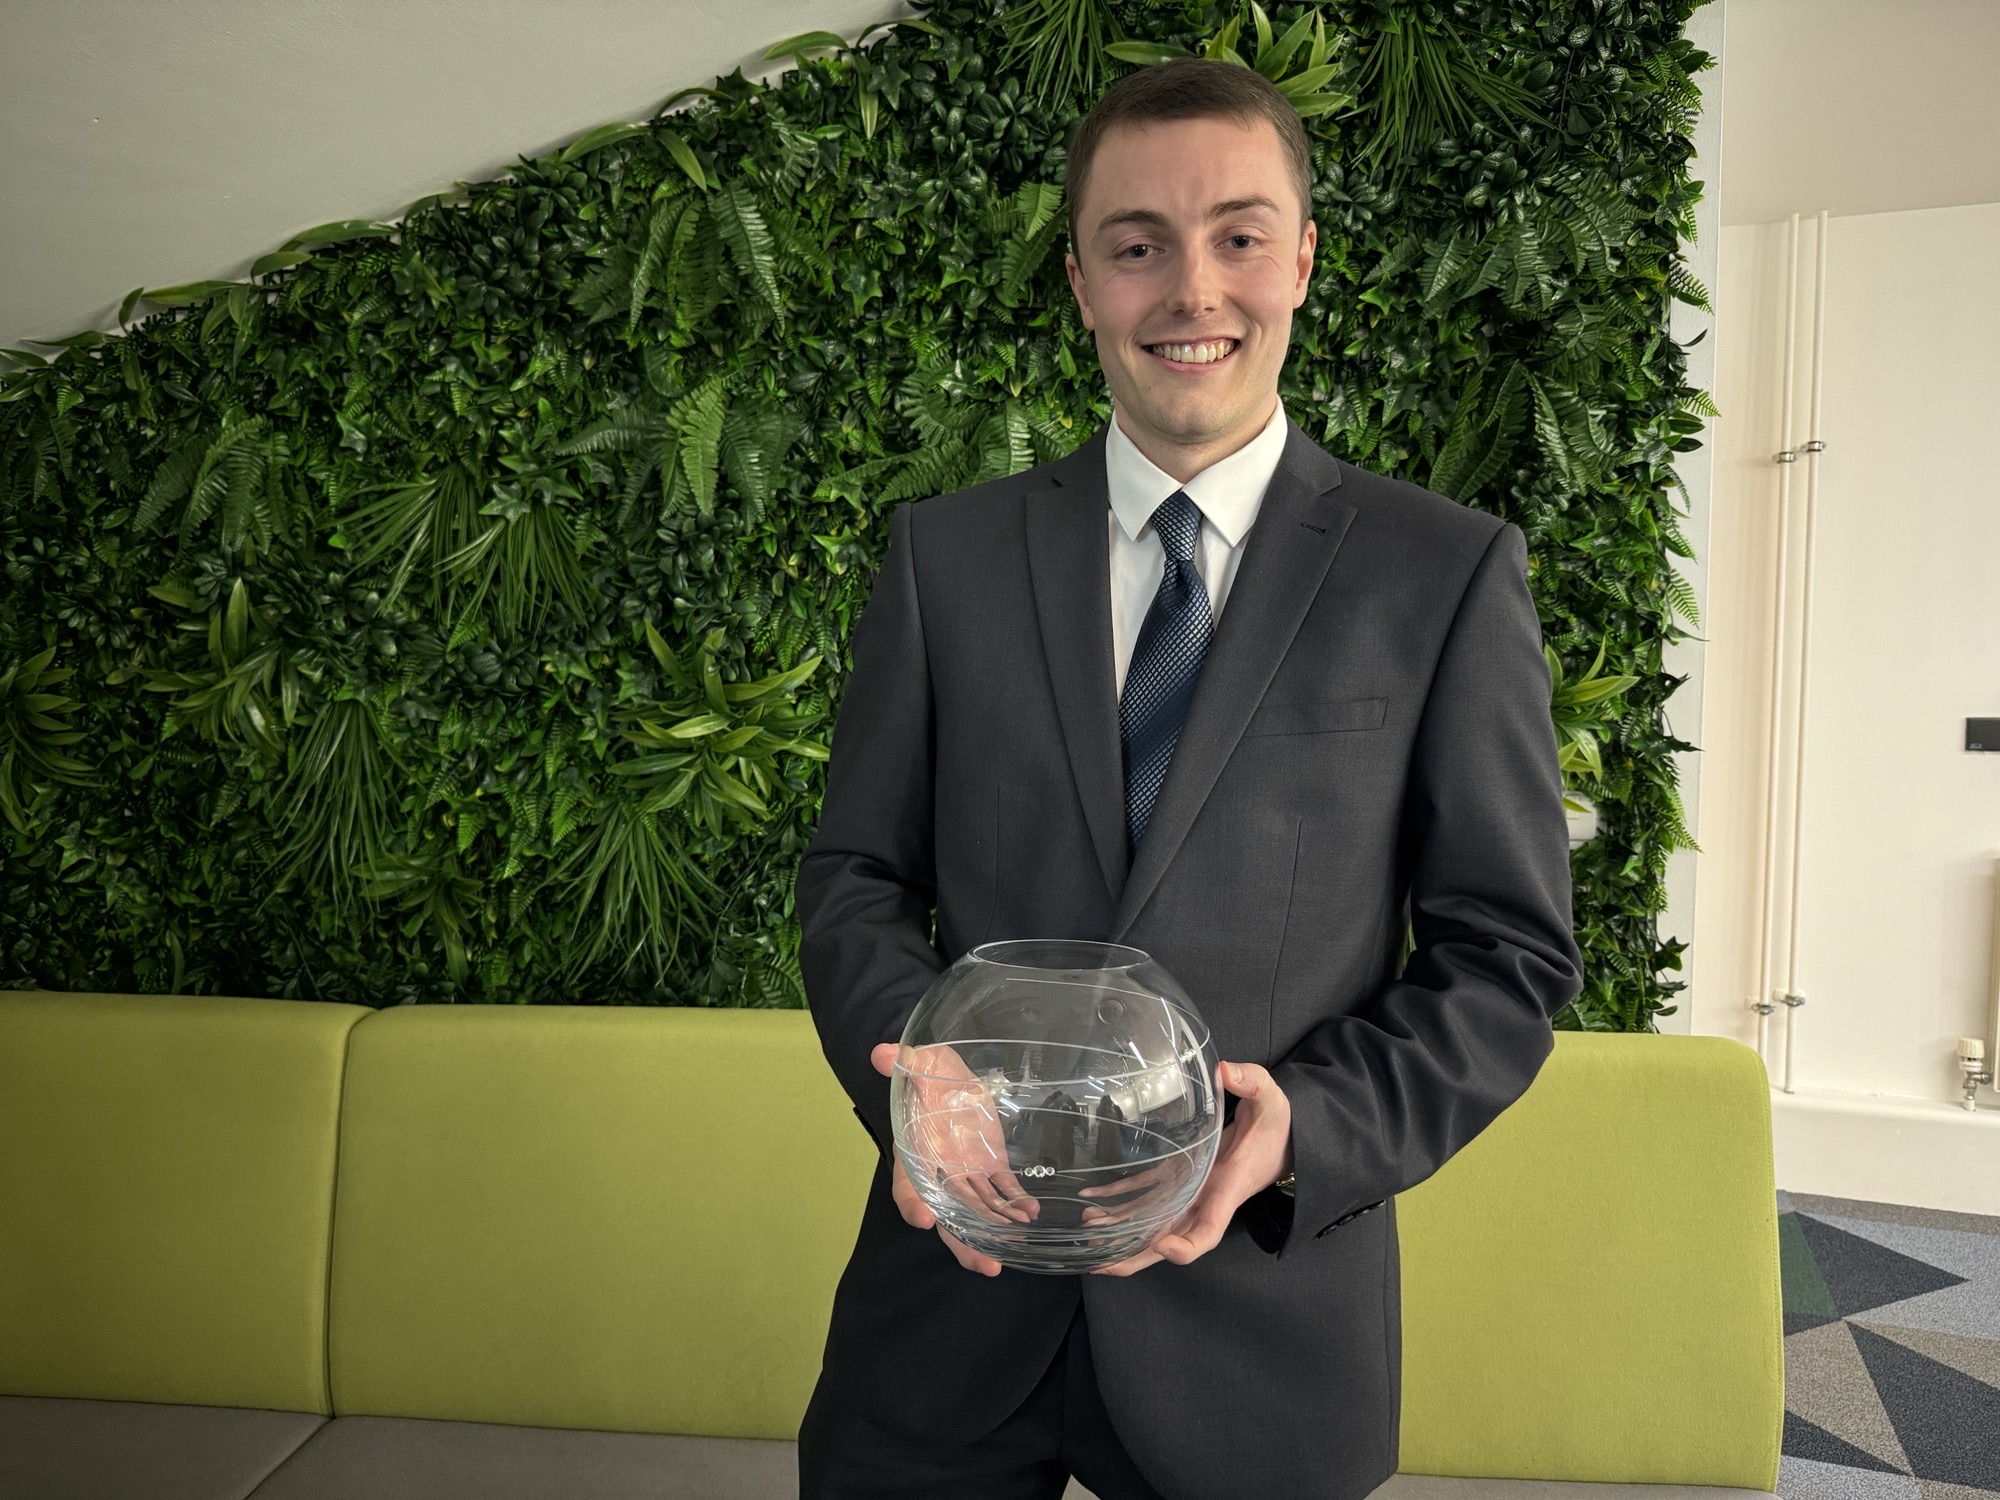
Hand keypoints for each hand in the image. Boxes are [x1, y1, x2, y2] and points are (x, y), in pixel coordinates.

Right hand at [870, 1041, 1032, 1276]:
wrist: (947, 1074)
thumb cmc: (925, 1072)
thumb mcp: (915, 1064)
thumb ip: (901, 1064)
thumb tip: (882, 1054)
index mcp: (914, 1154)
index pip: (908, 1186)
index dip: (913, 1205)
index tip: (925, 1221)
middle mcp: (939, 1172)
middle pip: (949, 1216)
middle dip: (966, 1243)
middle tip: (987, 1265)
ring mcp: (966, 1173)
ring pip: (980, 1210)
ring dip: (998, 1229)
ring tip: (1019, 1242)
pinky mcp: (990, 1165)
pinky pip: (1003, 1190)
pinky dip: (1017, 1203)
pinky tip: (1032, 1212)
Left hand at [1088, 1060, 1291, 1276]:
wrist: (1278, 1141)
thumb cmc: (1274, 1127)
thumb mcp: (1272, 1100)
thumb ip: (1253, 1084)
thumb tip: (1226, 1071)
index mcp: (1227, 1188)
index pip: (1209, 1230)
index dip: (1187, 1246)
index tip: (1164, 1246)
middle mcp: (1204, 1200)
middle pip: (1169, 1241)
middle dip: (1136, 1257)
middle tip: (1101, 1263)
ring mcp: (1187, 1193)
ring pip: (1152, 1225)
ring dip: (1120, 1232)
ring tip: (1087, 1229)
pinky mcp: (1175, 1178)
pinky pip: (1144, 1196)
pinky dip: (1118, 1202)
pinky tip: (1091, 1202)